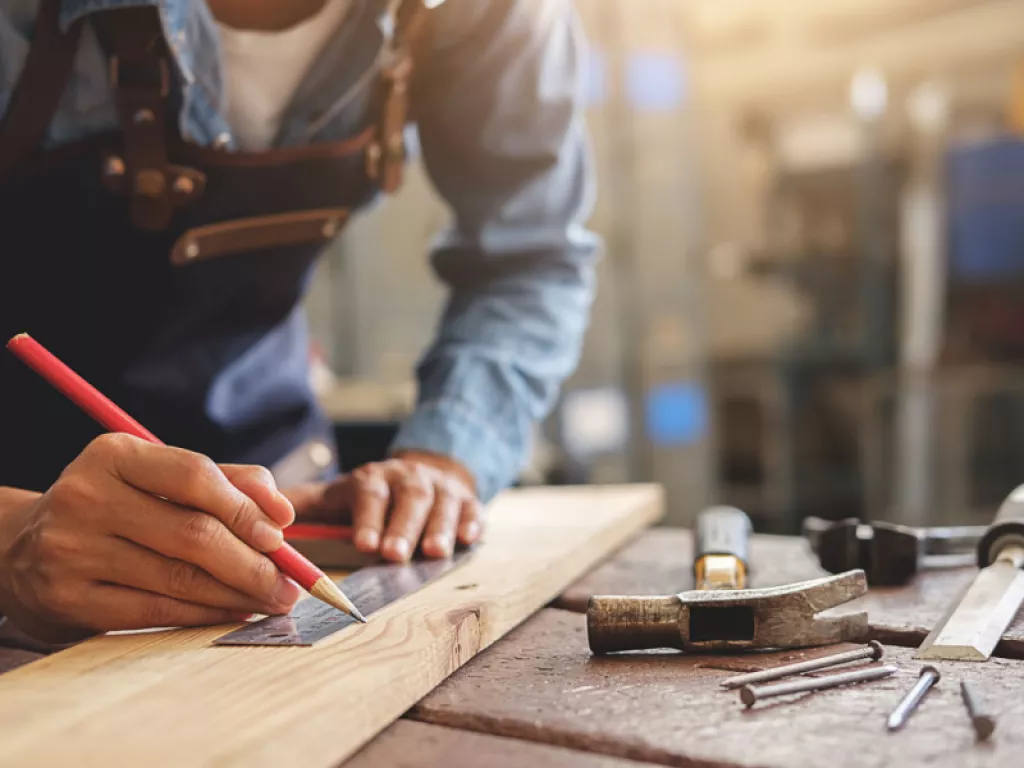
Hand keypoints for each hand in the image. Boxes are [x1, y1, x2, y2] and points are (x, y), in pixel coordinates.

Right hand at [0, 434, 302, 642]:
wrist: (23, 551)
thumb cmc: (116, 508)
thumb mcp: (156, 479)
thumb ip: (225, 482)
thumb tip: (282, 512)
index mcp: (113, 455)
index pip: (194, 475)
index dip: (246, 507)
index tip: (282, 533)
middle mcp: (87, 498)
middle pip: (193, 533)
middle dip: (254, 562)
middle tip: (290, 583)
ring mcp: (73, 551)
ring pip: (180, 578)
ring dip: (238, 593)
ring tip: (272, 600)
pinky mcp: (70, 600)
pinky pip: (155, 611)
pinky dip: (205, 615)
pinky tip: (234, 613)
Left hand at [285, 452, 482, 562]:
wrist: (424, 474)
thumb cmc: (373, 496)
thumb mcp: (339, 496)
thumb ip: (304, 505)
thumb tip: (257, 513)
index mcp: (374, 479)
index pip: (369, 493)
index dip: (368, 518)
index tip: (363, 544)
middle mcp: (409, 479)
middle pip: (408, 499)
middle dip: (402, 527)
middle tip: (393, 555)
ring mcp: (441, 490)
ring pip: (442, 505)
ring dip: (438, 528)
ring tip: (434, 553)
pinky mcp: (467, 502)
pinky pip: (472, 510)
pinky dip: (471, 524)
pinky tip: (469, 538)